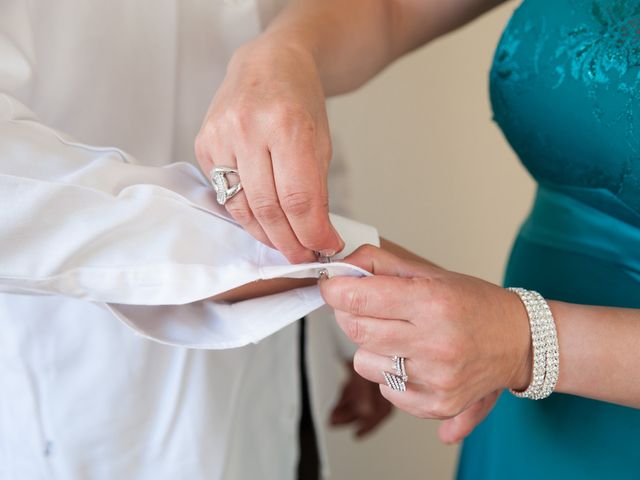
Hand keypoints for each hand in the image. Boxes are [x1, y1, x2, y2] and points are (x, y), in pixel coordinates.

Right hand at [195, 38, 342, 263]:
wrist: (267, 65)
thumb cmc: (299, 101)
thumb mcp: (321, 140)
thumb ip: (316, 188)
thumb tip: (317, 236)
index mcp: (287, 124)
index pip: (299, 199)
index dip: (313, 234)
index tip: (325, 248)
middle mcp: (248, 129)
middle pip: (268, 209)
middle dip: (289, 242)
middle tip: (304, 256)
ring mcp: (221, 136)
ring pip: (242, 208)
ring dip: (266, 234)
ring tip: (285, 244)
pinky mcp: (204, 144)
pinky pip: (225, 194)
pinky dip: (246, 213)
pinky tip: (262, 219)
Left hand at [319, 245, 531, 441]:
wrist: (520, 342)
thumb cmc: (474, 303)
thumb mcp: (430, 273)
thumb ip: (381, 264)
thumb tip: (342, 267)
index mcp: (432, 302)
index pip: (360, 298)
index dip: (335, 290)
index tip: (331, 285)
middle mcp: (435, 343)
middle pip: (356, 331)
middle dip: (349, 315)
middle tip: (364, 307)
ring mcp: (436, 379)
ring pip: (364, 363)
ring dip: (371, 347)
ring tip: (399, 337)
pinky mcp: (436, 404)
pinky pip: (384, 389)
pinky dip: (389, 374)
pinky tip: (413, 360)